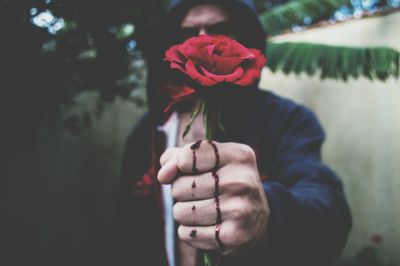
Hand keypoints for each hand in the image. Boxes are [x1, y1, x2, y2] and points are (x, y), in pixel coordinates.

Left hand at [158, 140, 269, 254]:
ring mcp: (239, 210)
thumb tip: (163, 175)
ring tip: (204, 210)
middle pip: (180, 187)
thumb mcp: (211, 160)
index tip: (188, 169)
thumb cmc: (225, 181)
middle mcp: (242, 181)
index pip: (188, 157)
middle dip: (182, 191)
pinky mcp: (233, 237)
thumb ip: (181, 156)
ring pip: (180, 212)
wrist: (258, 218)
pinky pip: (187, 233)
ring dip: (185, 213)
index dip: (179, 165)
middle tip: (202, 193)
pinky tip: (208, 226)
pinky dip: (190, 231)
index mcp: (238, 156)